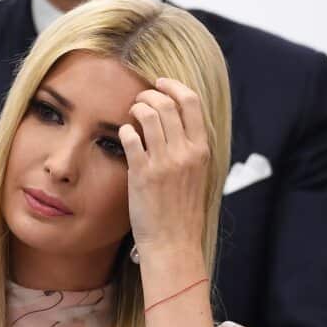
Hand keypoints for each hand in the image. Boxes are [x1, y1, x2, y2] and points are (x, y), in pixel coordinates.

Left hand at [119, 77, 210, 258]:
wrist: (174, 242)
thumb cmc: (183, 211)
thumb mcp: (197, 176)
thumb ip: (190, 150)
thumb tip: (176, 124)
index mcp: (201, 151)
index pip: (192, 102)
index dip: (174, 86)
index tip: (161, 84)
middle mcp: (185, 153)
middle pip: (167, 103)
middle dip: (150, 94)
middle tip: (140, 100)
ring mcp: (163, 162)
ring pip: (148, 114)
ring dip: (136, 108)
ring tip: (131, 114)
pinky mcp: (142, 173)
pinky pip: (130, 136)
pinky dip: (125, 129)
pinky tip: (125, 135)